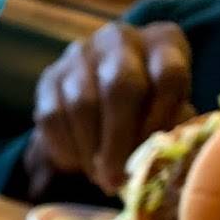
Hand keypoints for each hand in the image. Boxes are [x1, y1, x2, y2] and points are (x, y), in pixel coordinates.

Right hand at [28, 21, 191, 195]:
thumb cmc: (146, 106)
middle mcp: (119, 39)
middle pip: (119, 86)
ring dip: (89, 150)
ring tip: (97, 177)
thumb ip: (168, 128)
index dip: (161, 119)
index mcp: (162, 42)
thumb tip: (151, 159)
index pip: (168, 76)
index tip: (152, 154)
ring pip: (82, 104)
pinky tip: (76, 163)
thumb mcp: (169, 110)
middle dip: (117, 141)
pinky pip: (52, 116)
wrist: (102, 90)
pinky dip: (64, 148)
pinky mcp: (50, 76)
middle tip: (115, 180)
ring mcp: (81, 54)